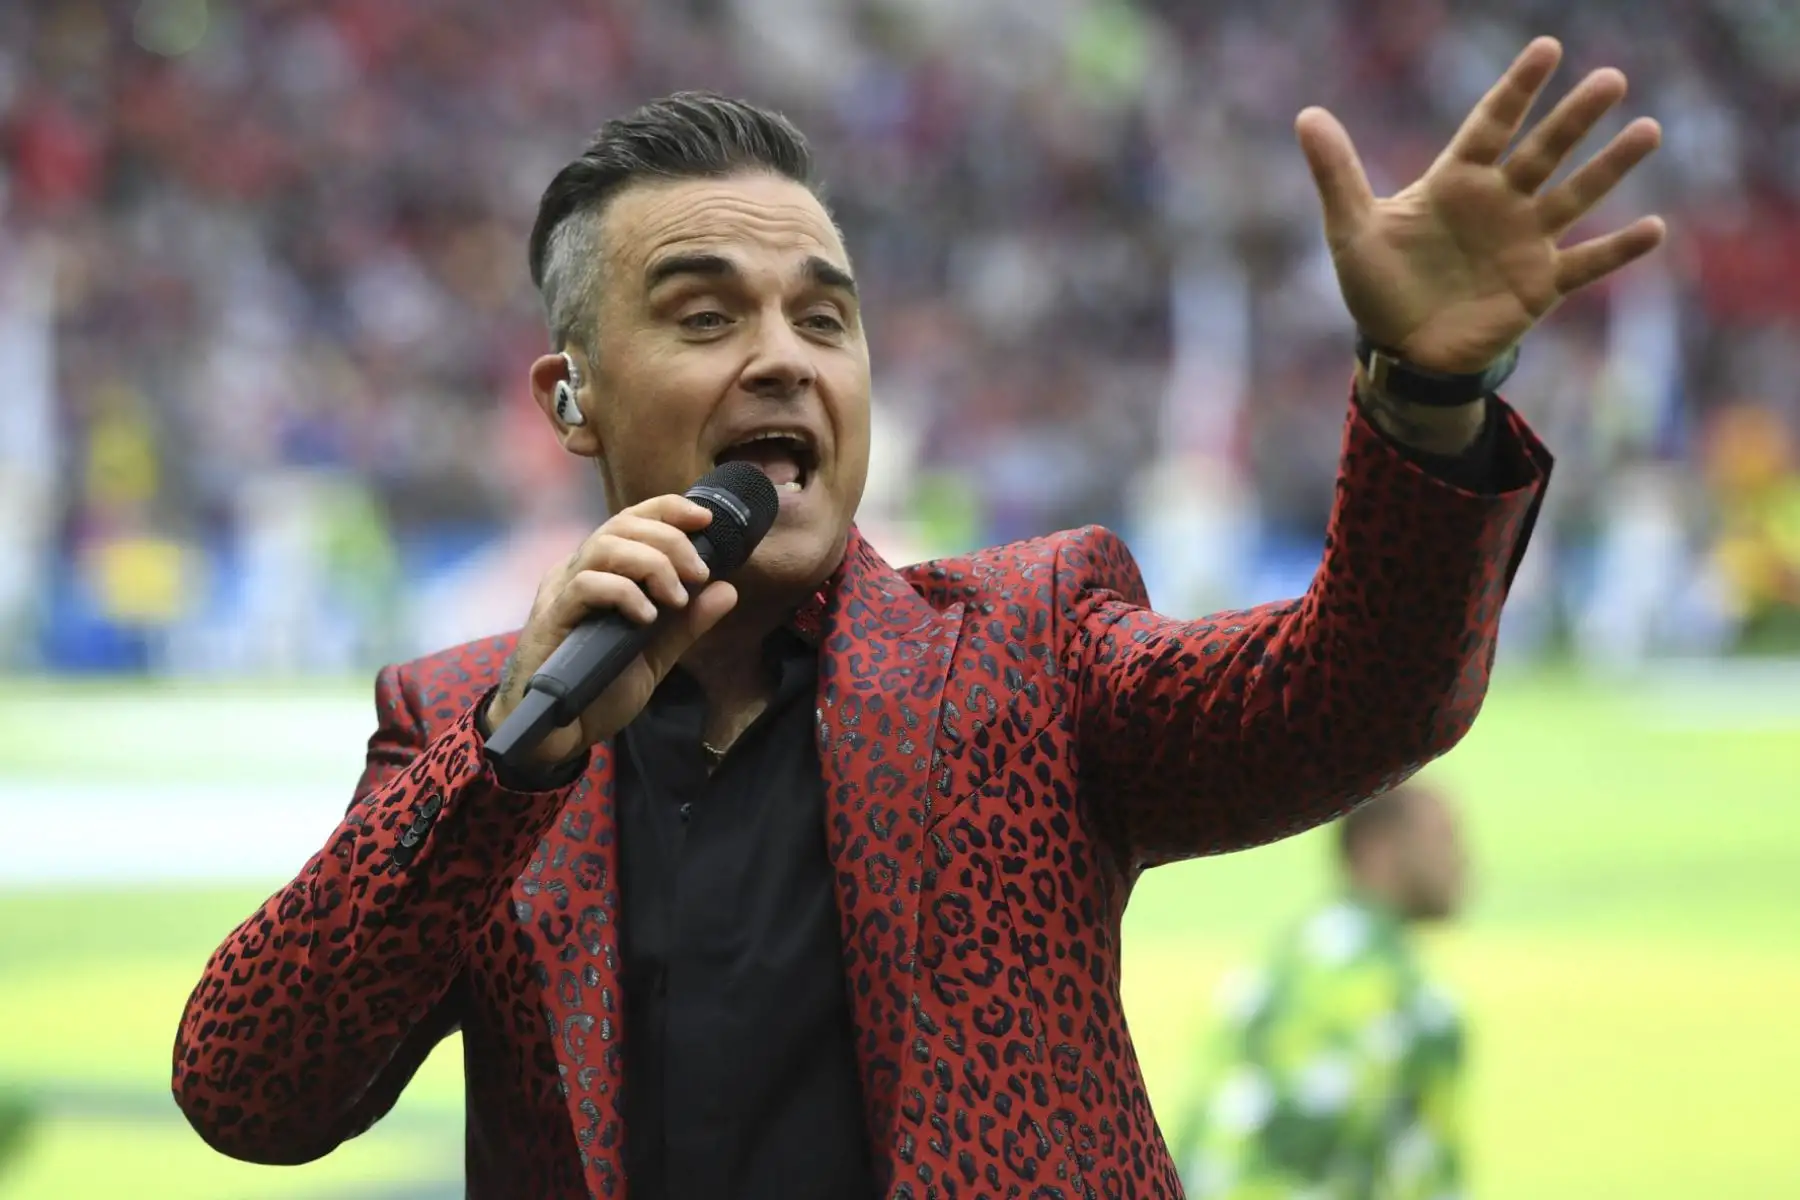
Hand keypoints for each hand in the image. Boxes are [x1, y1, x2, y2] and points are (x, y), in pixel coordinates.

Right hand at [484, 495, 739, 767]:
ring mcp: (561, 592)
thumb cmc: (599, 687)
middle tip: (698, 572)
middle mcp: (577, 572)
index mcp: (601, 573)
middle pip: (621, 525)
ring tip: (676, 597)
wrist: (557, 734)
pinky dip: (623, 594)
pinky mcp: (551, 618)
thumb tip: (728, 589)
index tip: (706, 518)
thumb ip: (688, 623)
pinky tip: (646, 618)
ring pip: (603, 547)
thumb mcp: (656, 653)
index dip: (668, 510)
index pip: (631, 520)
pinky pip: (585, 586)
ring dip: (650, 563)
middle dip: (669, 540)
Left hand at [1298, 36, 1665, 376]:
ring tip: (1648, 129)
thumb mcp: (1352, 229)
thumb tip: (1306, 114)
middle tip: (1611, 80)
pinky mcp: (1540, 285)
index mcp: (1456, 181)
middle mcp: (1499, 203)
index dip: (1518, 89)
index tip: (1548, 49)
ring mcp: (1525, 241)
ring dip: (1610, 166)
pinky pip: (1587, 263)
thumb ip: (1336, 173)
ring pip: (1574, 195)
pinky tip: (1655, 227)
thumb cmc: (1379, 286)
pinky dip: (1619, 249)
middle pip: (1543, 151)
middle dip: (1575, 118)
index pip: (1492, 124)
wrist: (1401, 350)